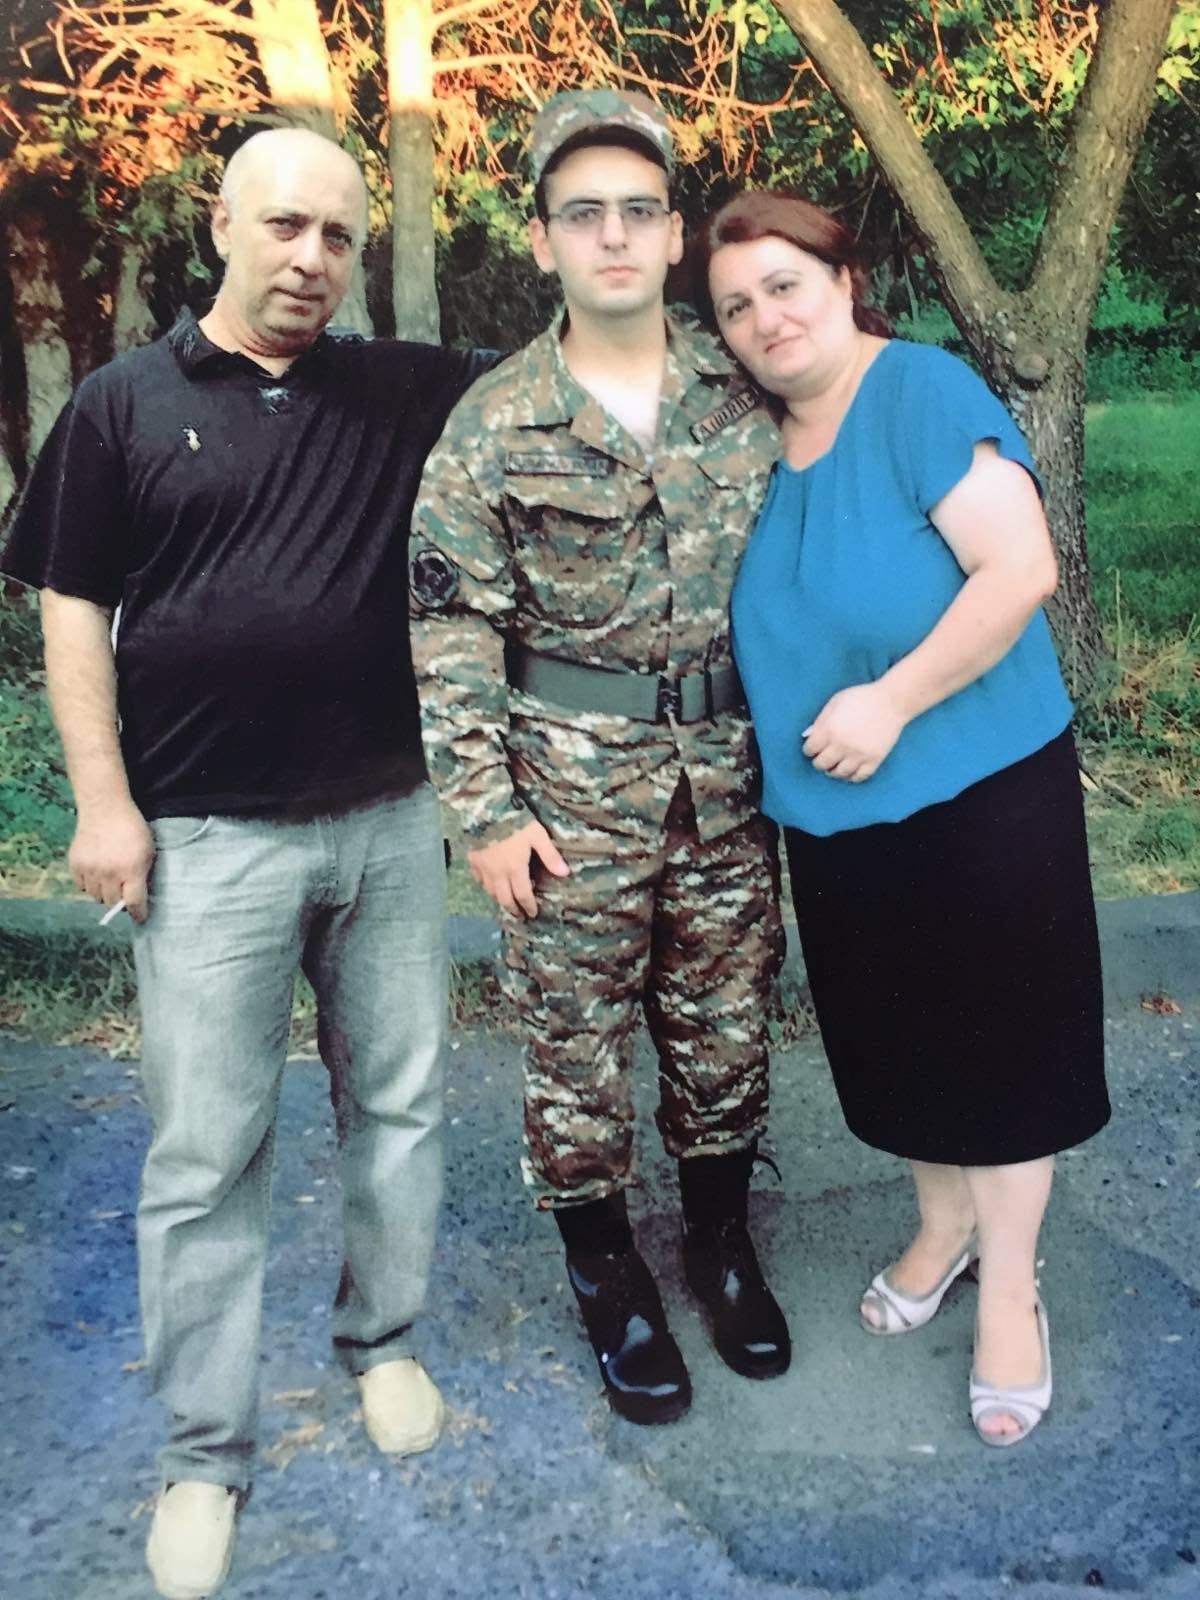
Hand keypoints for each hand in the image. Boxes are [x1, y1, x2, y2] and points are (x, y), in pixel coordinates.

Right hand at [69, 801, 155, 922]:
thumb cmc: (132, 828)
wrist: (105, 807)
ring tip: (111, 881)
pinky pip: (82, 887)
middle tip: (124, 894)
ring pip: (96, 897)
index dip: (138, 914)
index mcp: (131, 870)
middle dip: (120, 902)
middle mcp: (109, 873)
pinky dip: (90, 885)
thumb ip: (144, 875)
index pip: (133, 903)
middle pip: (112, 903)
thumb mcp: (149, 851)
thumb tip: (140, 897)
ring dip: (104, 894)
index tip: (140, 918)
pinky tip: (97, 874)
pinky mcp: (75, 864)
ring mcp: (90, 870)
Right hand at [468, 819, 568, 917]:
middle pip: (505, 899)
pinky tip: (488, 885)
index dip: (529, 906)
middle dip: (513, 909)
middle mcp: (498, 874)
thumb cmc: (515, 823)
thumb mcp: (538, 836)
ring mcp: (483, 868)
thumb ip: (550, 856)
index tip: (532, 914)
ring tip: (506, 903)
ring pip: (491, 891)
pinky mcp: (473, 860)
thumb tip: (566, 874)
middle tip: (519, 915)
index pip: (523, 895)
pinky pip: (478, 879)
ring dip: (500, 900)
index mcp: (515, 870)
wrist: (485, 811)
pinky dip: (485, 886)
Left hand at [802, 682, 906, 782]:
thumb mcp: (835, 703)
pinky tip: (849, 771)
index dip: (809, 749)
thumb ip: (820, 720)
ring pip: (839, 773)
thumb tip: (809, 737)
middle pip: (822, 764)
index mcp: (830, 730)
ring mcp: (859, 754)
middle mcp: (842, 745)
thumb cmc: (861, 698)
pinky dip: (852, 777)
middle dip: (819, 761)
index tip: (812, 748)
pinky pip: (859, 777)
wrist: (891, 702)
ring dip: (834, 771)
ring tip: (834, 766)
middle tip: (822, 758)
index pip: (810, 749)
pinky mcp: (874, 760)